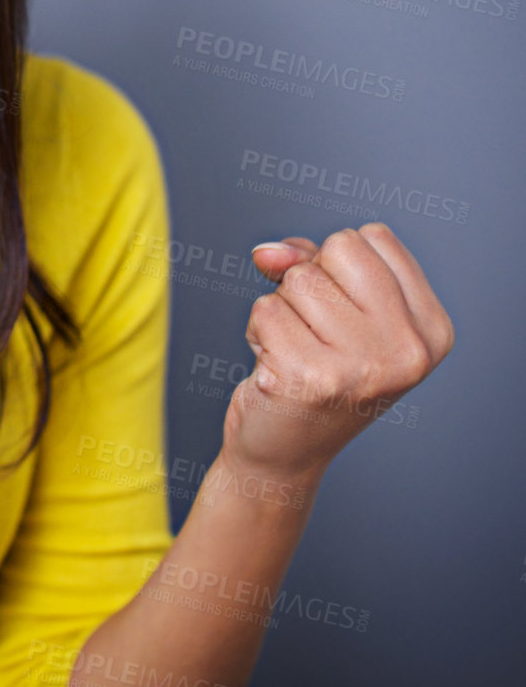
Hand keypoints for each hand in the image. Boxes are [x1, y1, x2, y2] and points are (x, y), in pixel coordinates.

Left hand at [219, 221, 453, 485]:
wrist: (287, 451)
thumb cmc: (311, 368)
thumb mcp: (331, 306)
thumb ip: (307, 258)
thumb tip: (266, 253)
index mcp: (431, 329)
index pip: (373, 237)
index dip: (339, 265)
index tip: (344, 313)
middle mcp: (409, 351)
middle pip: (338, 248)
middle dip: (310, 280)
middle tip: (315, 333)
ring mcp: (363, 367)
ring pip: (297, 278)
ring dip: (282, 309)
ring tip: (296, 351)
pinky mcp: (310, 379)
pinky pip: (264, 309)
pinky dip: (258, 331)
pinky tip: (276, 367)